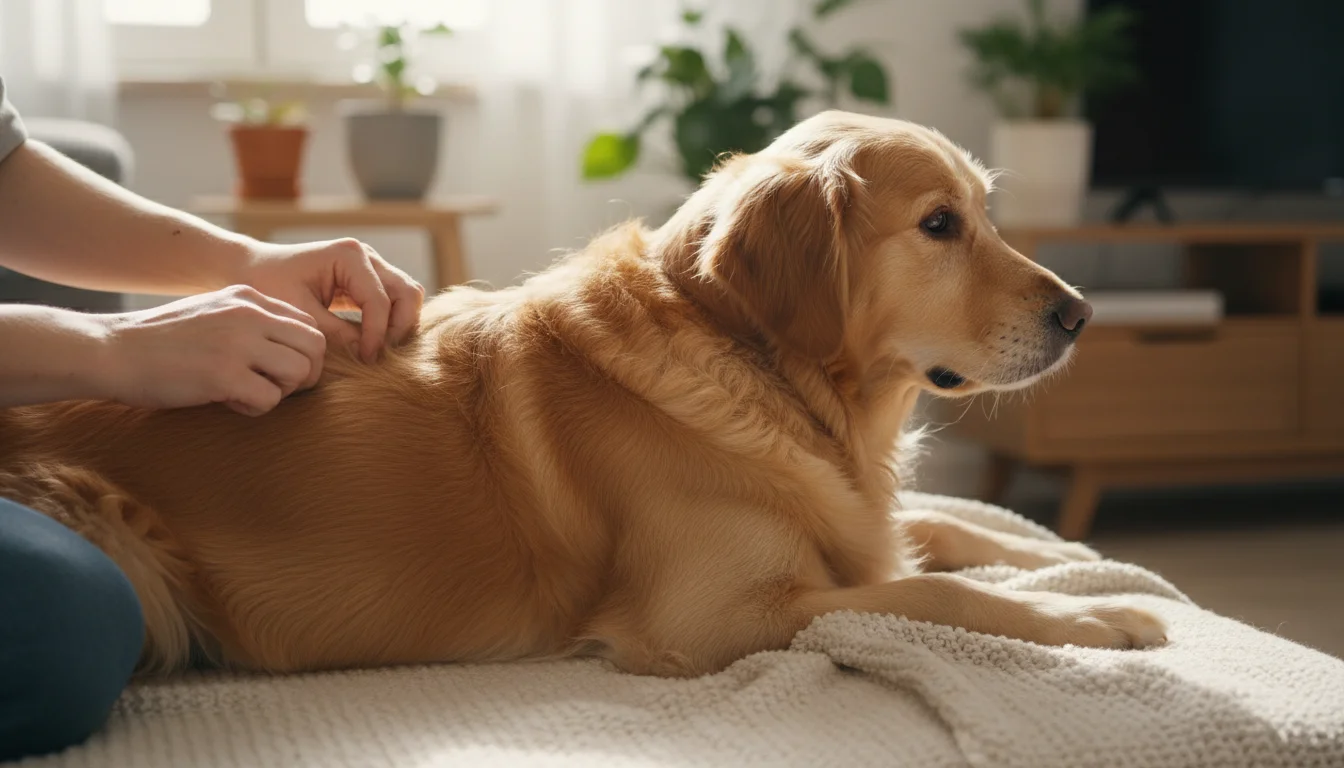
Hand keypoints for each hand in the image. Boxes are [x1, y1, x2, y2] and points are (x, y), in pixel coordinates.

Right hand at [98, 285, 327, 415]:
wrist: (111, 350)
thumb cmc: (162, 340)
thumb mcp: (213, 312)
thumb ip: (251, 322)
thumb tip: (291, 349)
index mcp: (249, 297)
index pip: (308, 324)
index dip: (303, 353)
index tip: (279, 369)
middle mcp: (249, 314)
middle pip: (315, 347)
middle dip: (305, 375)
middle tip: (275, 387)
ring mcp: (238, 343)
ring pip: (300, 373)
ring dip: (281, 392)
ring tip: (247, 393)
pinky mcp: (224, 375)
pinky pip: (270, 399)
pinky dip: (255, 408)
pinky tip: (228, 401)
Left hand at [239, 239, 424, 362]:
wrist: (249, 269)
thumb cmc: (267, 286)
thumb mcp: (300, 314)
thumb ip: (337, 335)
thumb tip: (369, 356)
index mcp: (350, 256)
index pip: (381, 301)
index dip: (377, 335)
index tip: (365, 361)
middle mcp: (367, 256)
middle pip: (408, 293)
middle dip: (398, 328)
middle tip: (378, 356)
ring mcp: (370, 266)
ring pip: (407, 296)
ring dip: (398, 325)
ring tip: (377, 351)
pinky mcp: (366, 280)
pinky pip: (394, 301)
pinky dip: (390, 322)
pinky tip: (372, 343)